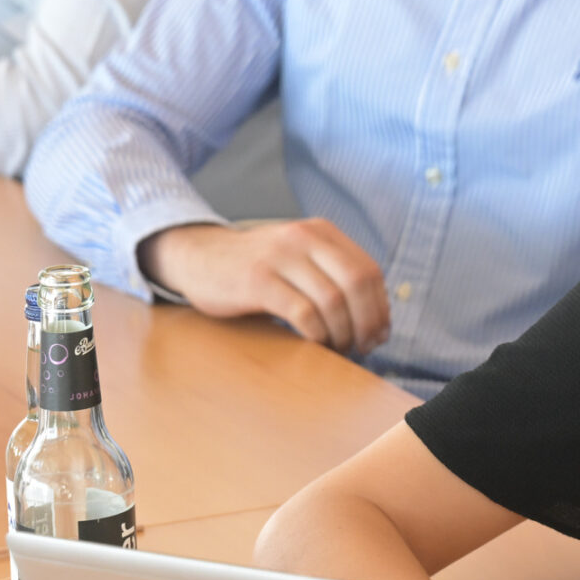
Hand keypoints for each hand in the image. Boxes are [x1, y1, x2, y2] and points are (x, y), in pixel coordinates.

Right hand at [140, 219, 391, 354]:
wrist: (199, 257)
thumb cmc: (256, 268)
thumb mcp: (299, 258)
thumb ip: (333, 276)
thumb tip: (377, 321)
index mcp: (321, 232)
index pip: (369, 270)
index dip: (380, 307)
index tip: (379, 334)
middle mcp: (304, 238)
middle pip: (357, 283)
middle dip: (368, 322)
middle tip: (363, 347)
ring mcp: (280, 257)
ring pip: (333, 300)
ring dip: (342, 332)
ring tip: (337, 347)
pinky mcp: (258, 281)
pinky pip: (303, 313)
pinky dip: (317, 334)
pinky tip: (315, 343)